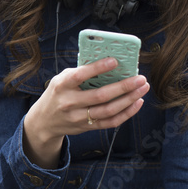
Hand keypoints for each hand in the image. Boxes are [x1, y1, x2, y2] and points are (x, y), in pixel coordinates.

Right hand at [22, 57, 149, 167]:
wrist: (44, 121)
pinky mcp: (87, 127)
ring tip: (142, 88)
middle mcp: (70, 102)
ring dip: (129, 99)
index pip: (80, 76)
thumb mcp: (61, 80)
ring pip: (109, 110)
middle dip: (123, 86)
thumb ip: (80, 73)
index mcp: (62, 85)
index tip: (115, 61)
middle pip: (100, 96)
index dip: (98, 68)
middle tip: (140, 78)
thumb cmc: (57, 94)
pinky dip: (126, 113)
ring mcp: (79, 117)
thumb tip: (108, 65)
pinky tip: (136, 103)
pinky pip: (111, 122)